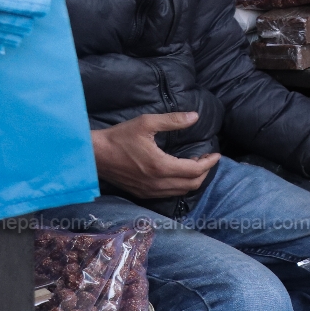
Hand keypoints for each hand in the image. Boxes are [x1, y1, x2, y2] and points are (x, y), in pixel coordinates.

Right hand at [91, 113, 219, 198]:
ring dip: (193, 180)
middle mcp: (157, 183)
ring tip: (196, 164)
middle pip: (192, 184)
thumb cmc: (119, 137)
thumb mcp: (146, 123)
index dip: (209, 162)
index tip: (216, 154)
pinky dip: (180, 185)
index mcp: (161, 166)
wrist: (93, 155)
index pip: (195, 170)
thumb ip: (173, 120)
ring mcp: (149, 191)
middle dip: (204, 172)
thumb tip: (195, 116)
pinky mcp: (141, 193)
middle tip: (208, 158)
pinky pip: (168, 194)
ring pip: (181, 191)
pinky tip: (179, 173)